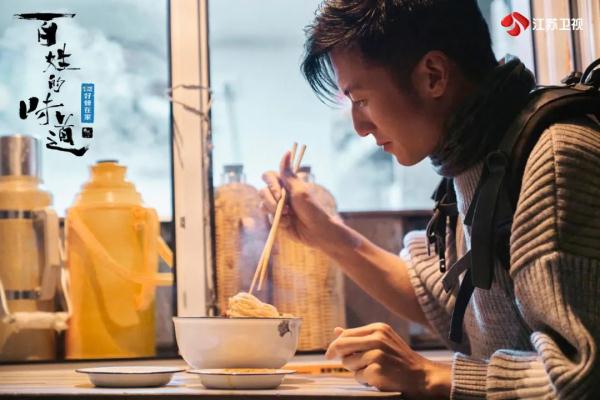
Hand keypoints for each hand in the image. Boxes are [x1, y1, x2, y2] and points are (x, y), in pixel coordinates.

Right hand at [260, 151, 339, 247]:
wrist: (317, 232)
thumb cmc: (312, 209)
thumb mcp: (300, 190)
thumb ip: (288, 173)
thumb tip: (287, 151)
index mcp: (286, 182)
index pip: (267, 176)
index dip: (271, 185)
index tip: (280, 194)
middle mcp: (280, 192)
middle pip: (262, 191)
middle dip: (272, 202)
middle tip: (287, 209)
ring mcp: (276, 206)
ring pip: (263, 204)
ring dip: (275, 211)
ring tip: (288, 216)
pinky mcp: (275, 218)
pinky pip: (267, 217)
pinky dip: (277, 221)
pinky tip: (289, 223)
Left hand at [326, 323, 450, 398]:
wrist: (421, 375)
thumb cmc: (399, 359)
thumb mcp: (382, 341)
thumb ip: (359, 336)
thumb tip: (336, 331)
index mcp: (378, 328)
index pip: (345, 334)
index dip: (334, 345)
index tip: (329, 354)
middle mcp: (377, 338)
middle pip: (342, 346)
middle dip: (341, 357)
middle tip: (347, 364)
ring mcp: (377, 354)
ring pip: (348, 362)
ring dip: (356, 370)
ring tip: (373, 370)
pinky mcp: (376, 370)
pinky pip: (357, 376)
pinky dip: (364, 380)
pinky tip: (378, 378)